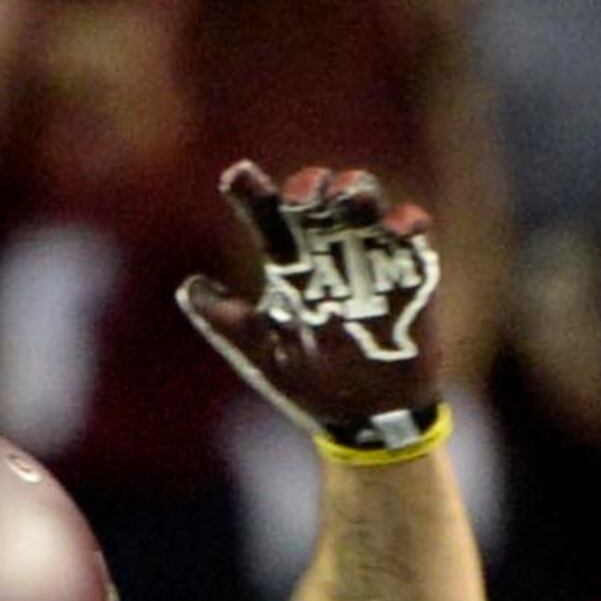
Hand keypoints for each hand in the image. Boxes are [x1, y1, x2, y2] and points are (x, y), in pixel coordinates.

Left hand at [177, 161, 445, 455]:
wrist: (366, 422)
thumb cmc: (311, 386)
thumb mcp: (261, 355)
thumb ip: (224, 320)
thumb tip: (188, 288)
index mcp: (289, 265)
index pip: (267, 216)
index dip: (251, 192)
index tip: (237, 178)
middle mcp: (327, 251)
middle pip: (317, 198)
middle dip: (309, 187)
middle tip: (299, 199)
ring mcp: (369, 256)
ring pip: (362, 202)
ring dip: (356, 188)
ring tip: (347, 196)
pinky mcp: (411, 270)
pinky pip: (411, 231)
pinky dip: (405, 221)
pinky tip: (394, 228)